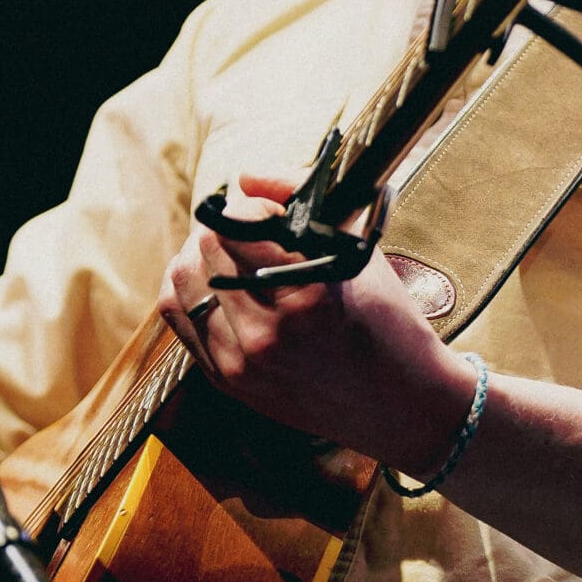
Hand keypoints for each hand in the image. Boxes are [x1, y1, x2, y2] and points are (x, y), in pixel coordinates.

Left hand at [158, 173, 472, 475]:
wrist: (402, 405)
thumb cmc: (388, 321)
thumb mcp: (356, 251)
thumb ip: (299, 199)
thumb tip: (244, 176)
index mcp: (309, 294)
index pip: (240, 222)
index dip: (252, 205)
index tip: (270, 211)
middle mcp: (270, 332)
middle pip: (204, 247)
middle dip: (224, 227)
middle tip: (248, 230)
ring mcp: (244, 362)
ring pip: (182, 280)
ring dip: (201, 257)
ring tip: (230, 256)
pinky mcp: (228, 382)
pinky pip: (179, 318)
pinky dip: (192, 291)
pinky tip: (218, 286)